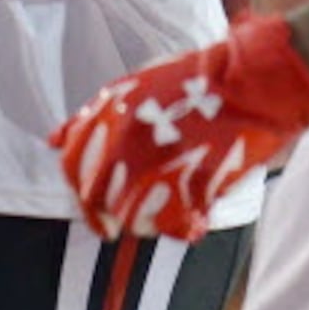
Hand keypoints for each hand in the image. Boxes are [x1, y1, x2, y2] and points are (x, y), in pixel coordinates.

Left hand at [53, 13, 308, 241]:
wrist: (252, 80)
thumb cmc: (198, 82)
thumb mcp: (137, 86)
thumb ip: (95, 116)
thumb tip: (56, 141)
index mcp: (111, 110)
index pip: (73, 165)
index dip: (82, 194)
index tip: (96, 209)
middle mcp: (126, 138)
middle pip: (96, 198)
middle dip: (108, 216)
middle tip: (125, 223)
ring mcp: (157, 160)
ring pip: (131, 216)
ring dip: (148, 222)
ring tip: (169, 213)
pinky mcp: (191, 181)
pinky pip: (171, 224)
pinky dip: (182, 228)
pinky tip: (195, 221)